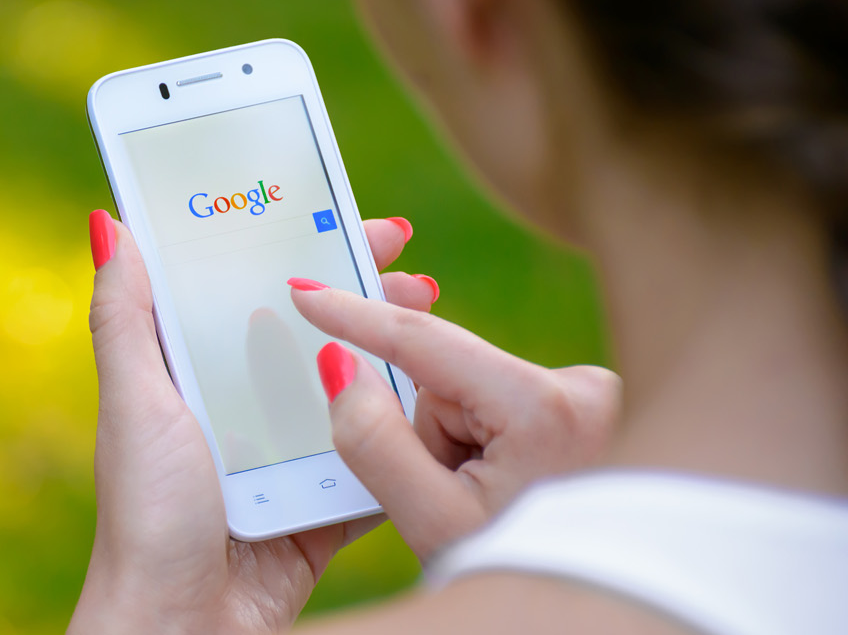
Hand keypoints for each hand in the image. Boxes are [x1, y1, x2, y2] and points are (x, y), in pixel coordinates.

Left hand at [70, 213, 435, 634]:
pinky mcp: (319, 502)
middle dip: (361, 295)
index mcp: (193, 372)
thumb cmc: (147, 513)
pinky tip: (438, 402)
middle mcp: (240, 405)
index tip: (341, 212)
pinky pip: (369, 459)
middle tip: (411, 270)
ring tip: (435, 323)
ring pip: (347, 390)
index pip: (246, 289)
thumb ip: (125, 319)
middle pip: (310, 333)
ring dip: (392, 357)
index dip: (292, 247)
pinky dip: (400, 433)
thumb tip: (107, 223)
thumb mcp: (135, 403)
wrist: (182, 626)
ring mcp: (284, 454)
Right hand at [290, 285, 620, 561]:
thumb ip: (376, 440)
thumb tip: (339, 363)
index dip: (355, 316)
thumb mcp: (431, 521)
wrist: (589, 601)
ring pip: (462, 392)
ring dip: (450, 439)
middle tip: (443, 490)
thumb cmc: (513, 570)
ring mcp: (582, 395)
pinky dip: (475, 439)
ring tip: (477, 500)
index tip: (305, 291)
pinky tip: (497, 485)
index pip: (424, 343)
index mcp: (543, 407)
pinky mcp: (576, 405)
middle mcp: (577, 386)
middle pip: (442, 376)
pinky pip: (488, 401)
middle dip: (425, 427)